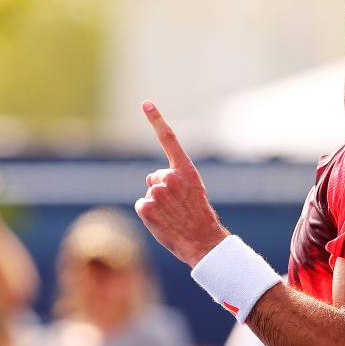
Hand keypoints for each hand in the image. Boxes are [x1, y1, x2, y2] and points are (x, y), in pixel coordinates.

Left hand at [135, 101, 227, 266]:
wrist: (202, 242)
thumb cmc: (198, 218)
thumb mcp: (193, 192)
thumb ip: (176, 180)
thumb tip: (153, 182)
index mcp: (186, 171)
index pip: (169, 139)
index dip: (156, 120)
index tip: (146, 103)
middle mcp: (171, 177)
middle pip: (154, 177)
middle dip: (160, 189)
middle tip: (176, 206)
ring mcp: (157, 192)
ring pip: (148, 193)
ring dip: (156, 204)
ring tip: (172, 216)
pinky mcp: (146, 208)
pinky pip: (142, 206)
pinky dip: (148, 215)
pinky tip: (162, 222)